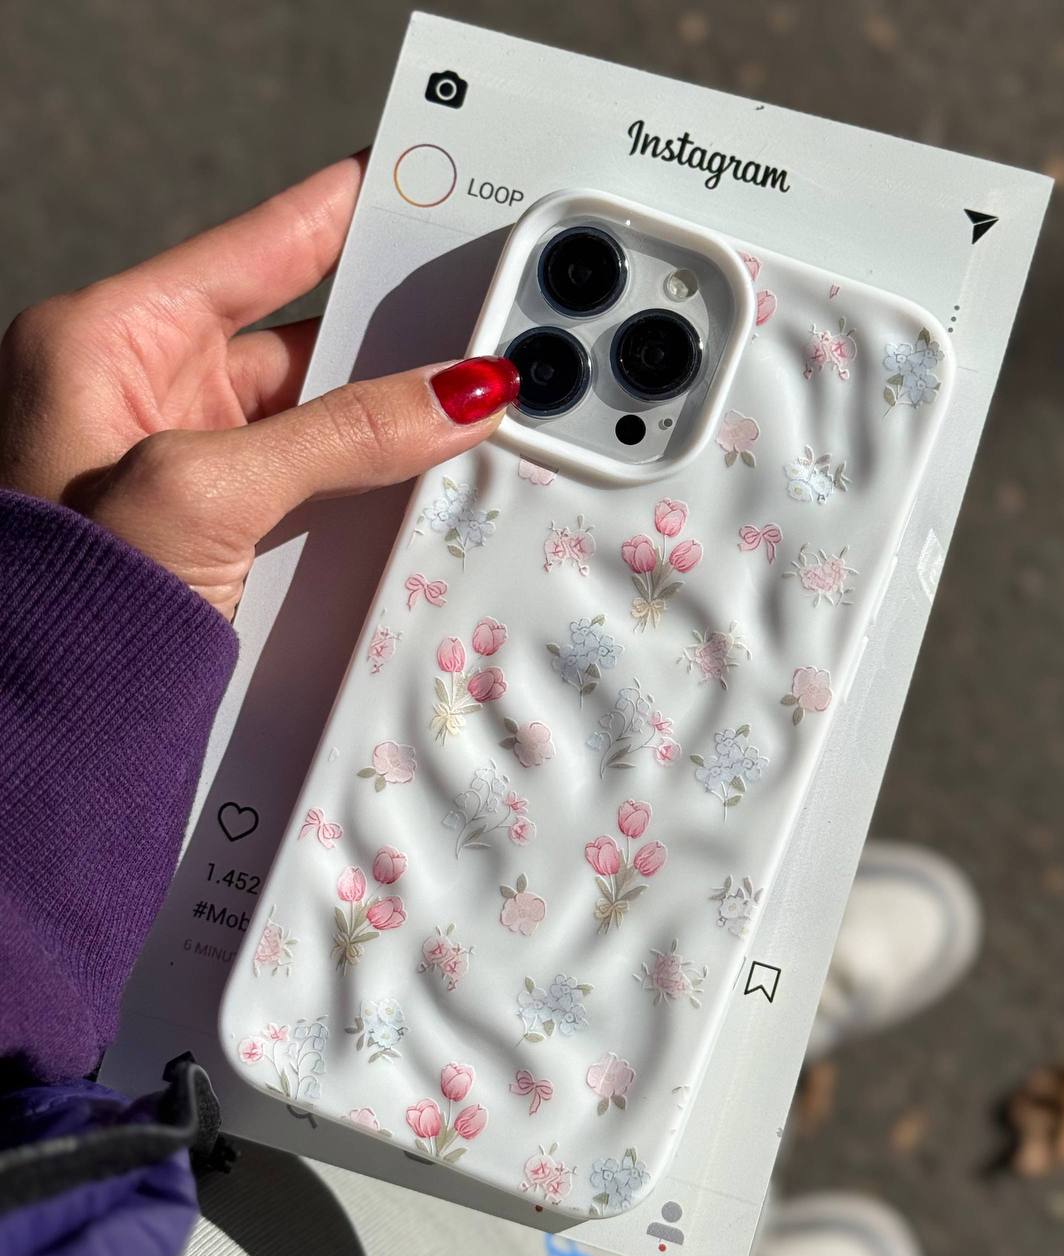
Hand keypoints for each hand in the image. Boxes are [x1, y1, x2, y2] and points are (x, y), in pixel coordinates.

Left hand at [0, 154, 517, 618]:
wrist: (50, 728)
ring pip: (322, 418)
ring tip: (467, 409)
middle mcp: (151, 390)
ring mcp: (191, 462)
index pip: (257, 244)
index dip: (342, 211)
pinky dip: (370, 482)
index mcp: (111, 337)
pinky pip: (319, 479)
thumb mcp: (205, 488)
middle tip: (476, 323)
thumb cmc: (65, 597)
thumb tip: (458, 395)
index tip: (415, 182)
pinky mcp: (223, 525)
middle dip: (389, 341)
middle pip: (305, 340)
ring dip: (388, 424)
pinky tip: (420, 480)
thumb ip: (340, 435)